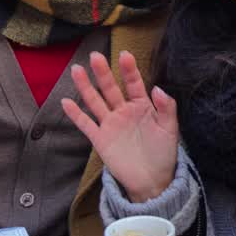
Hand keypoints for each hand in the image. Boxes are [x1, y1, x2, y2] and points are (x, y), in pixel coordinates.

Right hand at [62, 51, 178, 202]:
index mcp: (142, 105)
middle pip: (111, 88)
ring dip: (86, 86)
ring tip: (77, 70)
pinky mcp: (101, 139)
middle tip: (95, 55)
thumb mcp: (170, 129)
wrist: (152, 180)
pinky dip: (75, 114)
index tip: (125, 54)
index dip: (129, 69)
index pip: (134, 83)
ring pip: (95, 101)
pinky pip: (86, 124)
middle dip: (103, 73)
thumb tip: (158, 88)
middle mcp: (124, 111)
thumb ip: (166, 108)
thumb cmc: (163, 153)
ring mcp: (111, 124)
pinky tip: (65, 102)